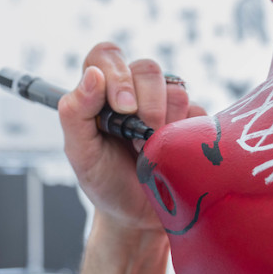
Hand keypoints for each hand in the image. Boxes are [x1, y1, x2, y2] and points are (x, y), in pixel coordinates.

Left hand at [57, 42, 204, 230]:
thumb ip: (75, 113)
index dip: (116, 73)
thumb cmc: (104, 182)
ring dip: (164, 125)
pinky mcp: (191, 121)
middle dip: (146, 105)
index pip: (107, 56)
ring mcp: (165, 104)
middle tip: (138, 139)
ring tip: (150, 153)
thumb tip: (92, 75)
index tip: (121, 108)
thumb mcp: (80, 154)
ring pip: (175, 89)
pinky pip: (197, 112)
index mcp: (101, 92)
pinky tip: (172, 155)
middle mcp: (134, 91)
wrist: (137, 217)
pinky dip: (184, 135)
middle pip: (147, 68)